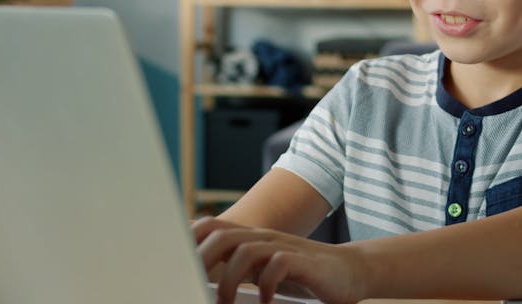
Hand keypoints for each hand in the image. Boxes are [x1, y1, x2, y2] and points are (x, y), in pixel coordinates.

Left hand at [192, 217, 368, 303]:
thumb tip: (201, 276)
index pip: (210, 226)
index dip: (187, 238)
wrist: (349, 272)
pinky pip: (279, 264)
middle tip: (191, 285)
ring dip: (231, 279)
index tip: (172, 260)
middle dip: (201, 259)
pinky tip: (266, 301)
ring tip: (226, 302)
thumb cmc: (302, 275)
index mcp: (249, 238)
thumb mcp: (263, 269)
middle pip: (221, 234)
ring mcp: (283, 247)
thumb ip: (236, 268)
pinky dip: (267, 284)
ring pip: (246, 249)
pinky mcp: (304, 261)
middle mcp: (263, 237)